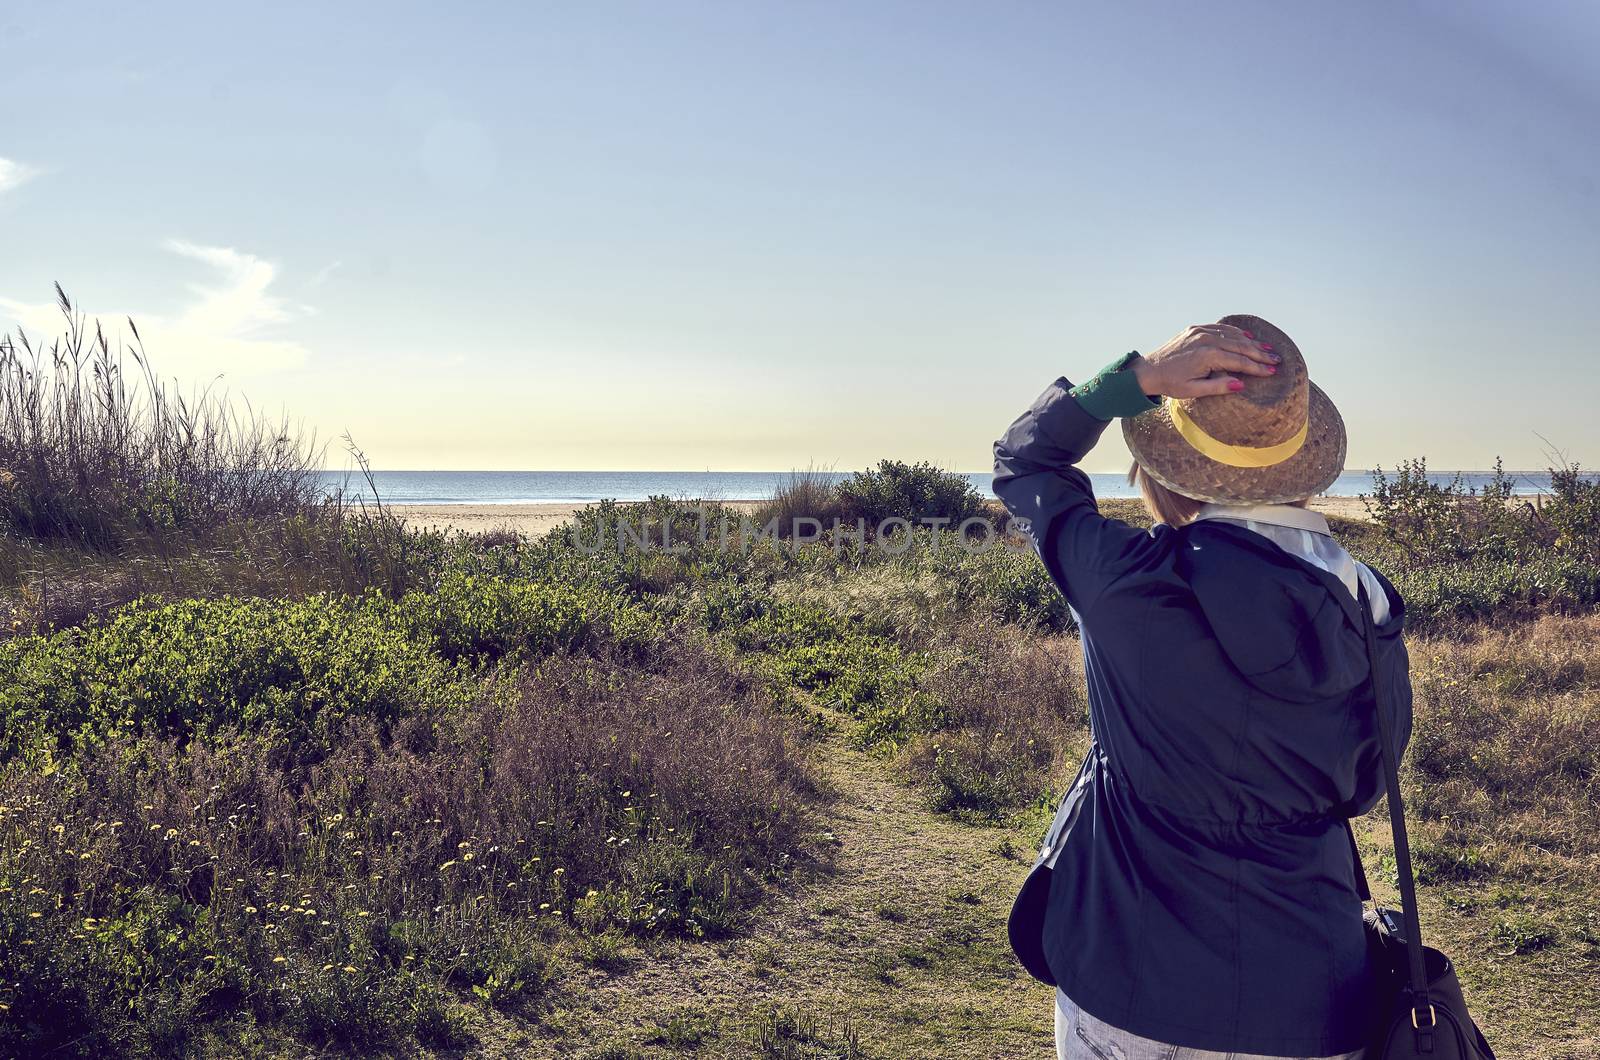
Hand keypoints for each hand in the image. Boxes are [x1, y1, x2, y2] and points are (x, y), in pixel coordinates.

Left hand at [1131, 323, 1279, 398]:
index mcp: (1207, 356)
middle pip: (1240, 346)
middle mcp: (1205, 340)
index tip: (1272, 371)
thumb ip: (1218, 387)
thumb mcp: (1194, 390)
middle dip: (1260, 354)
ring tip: (1267, 349)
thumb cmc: (1170, 384)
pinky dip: (1234, 332)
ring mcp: (1200, 332)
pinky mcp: (1195, 329)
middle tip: (1277, 359)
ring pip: (1232, 336)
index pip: (1239, 361)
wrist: (1148, 370)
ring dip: (1251, 342)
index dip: (1257, 367)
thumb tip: (1241, 384)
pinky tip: (1246, 336)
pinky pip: (1220, 329)